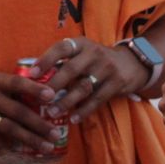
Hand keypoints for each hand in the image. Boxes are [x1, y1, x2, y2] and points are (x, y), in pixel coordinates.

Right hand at [0, 69, 61, 154]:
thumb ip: (3, 85)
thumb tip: (29, 93)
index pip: (18, 83)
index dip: (35, 89)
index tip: (52, 95)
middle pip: (19, 112)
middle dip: (39, 124)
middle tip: (56, 133)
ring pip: (10, 129)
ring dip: (30, 140)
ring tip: (46, 148)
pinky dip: (7, 150)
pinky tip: (21, 155)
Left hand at [35, 36, 153, 122]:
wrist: (131, 62)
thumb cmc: (96, 59)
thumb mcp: (82, 52)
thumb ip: (63, 61)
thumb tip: (33, 75)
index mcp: (81, 44)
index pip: (61, 48)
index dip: (46, 60)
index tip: (32, 74)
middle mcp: (94, 54)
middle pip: (71, 69)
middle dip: (54, 85)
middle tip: (40, 98)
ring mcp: (107, 68)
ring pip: (83, 87)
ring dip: (66, 101)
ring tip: (52, 112)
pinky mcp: (117, 83)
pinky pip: (97, 99)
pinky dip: (84, 110)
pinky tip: (73, 119)